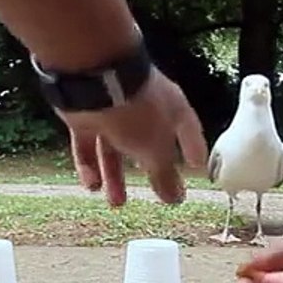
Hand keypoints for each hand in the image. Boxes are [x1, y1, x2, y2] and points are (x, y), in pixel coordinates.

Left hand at [58, 67, 207, 205]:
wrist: (94, 79)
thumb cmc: (137, 111)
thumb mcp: (157, 150)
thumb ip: (164, 175)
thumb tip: (175, 198)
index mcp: (171, 108)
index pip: (188, 130)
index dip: (194, 148)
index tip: (197, 166)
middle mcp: (143, 108)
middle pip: (148, 144)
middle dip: (149, 170)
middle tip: (154, 194)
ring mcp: (112, 110)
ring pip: (114, 148)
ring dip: (115, 176)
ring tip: (116, 203)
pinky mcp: (85, 115)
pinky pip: (88, 145)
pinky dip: (90, 165)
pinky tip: (93, 186)